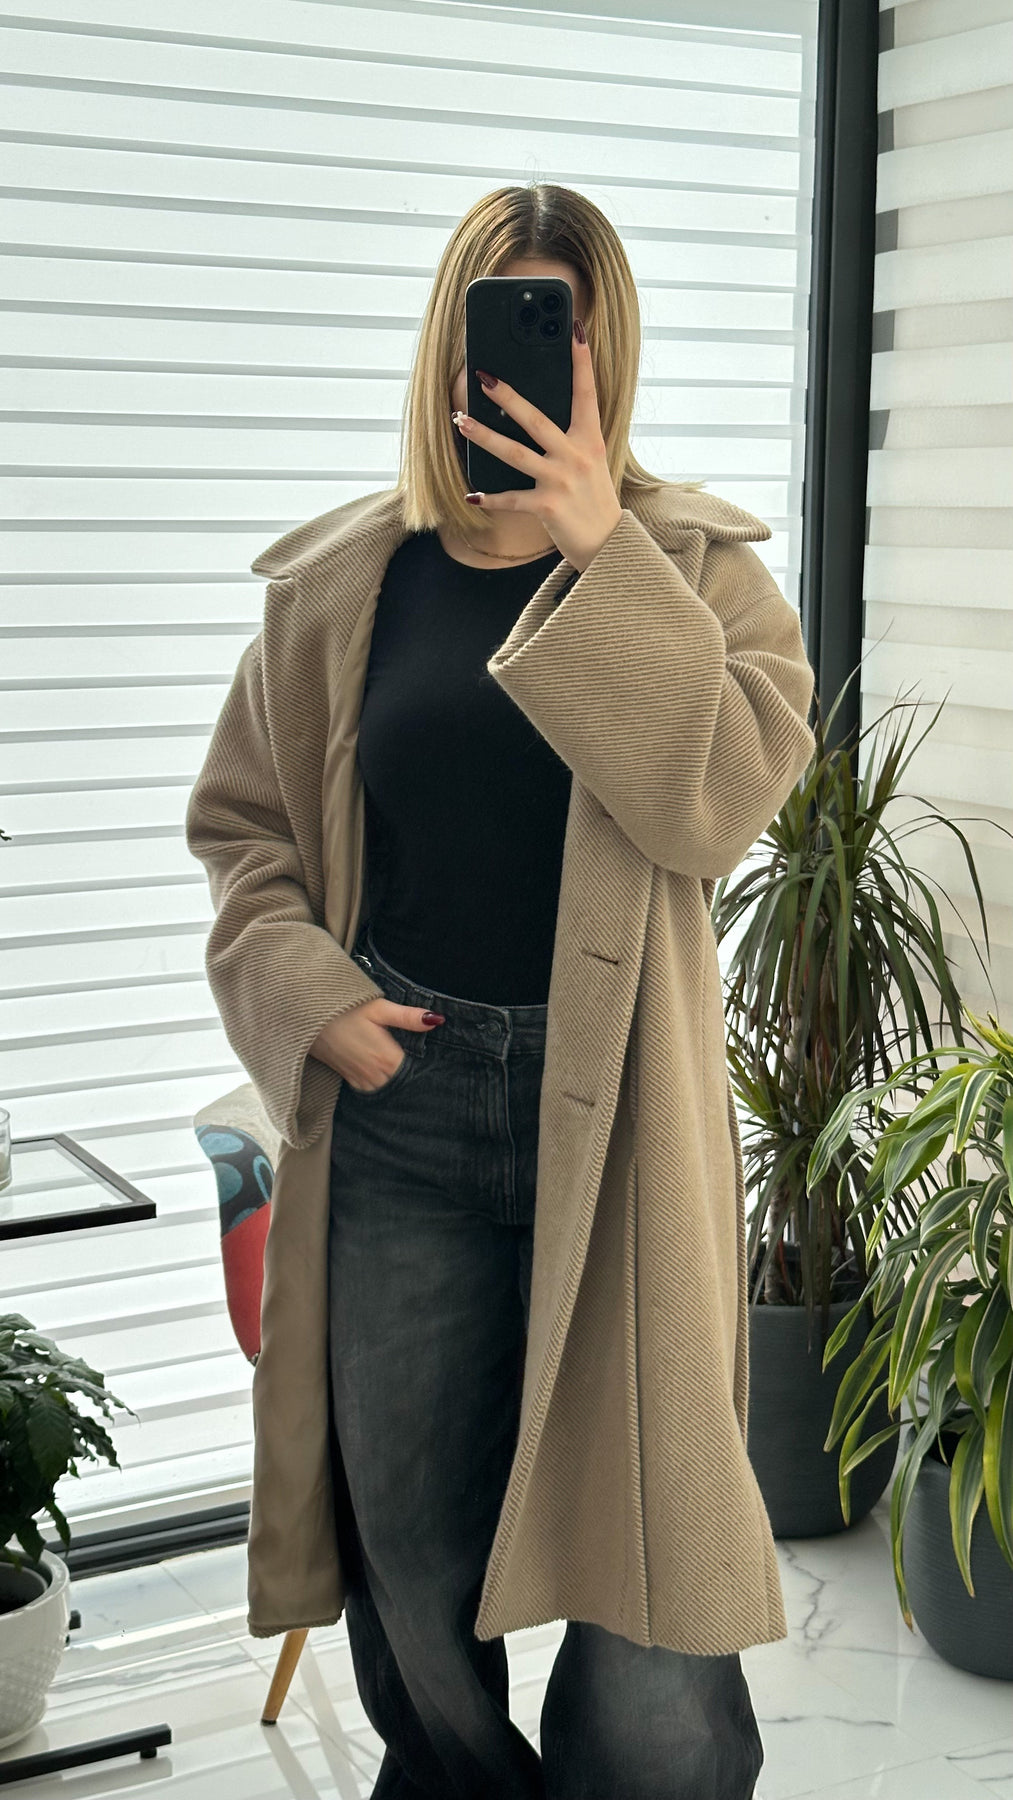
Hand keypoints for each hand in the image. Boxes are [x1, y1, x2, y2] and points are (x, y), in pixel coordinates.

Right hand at [309, 998, 441, 1092]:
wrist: (307, 1016)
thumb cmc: (344, 1009)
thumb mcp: (379, 1008)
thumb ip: (407, 1017)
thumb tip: (437, 1020)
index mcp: (386, 1058)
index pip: (414, 1076)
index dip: (426, 1074)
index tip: (437, 1069)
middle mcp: (374, 1075)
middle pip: (401, 1086)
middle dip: (412, 1081)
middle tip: (427, 1076)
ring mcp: (359, 1079)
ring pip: (386, 1090)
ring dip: (395, 1084)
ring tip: (406, 1075)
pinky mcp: (348, 1078)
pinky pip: (370, 1090)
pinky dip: (379, 1086)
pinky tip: (384, 1074)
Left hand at [451, 321, 623, 572]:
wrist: (609, 545)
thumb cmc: (594, 499)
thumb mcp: (592, 461)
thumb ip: (570, 438)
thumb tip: (534, 414)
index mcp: (590, 439)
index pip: (587, 392)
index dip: (582, 359)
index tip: (574, 327)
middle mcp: (576, 456)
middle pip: (536, 419)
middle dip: (507, 396)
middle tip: (483, 377)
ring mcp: (560, 481)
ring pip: (514, 453)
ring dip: (483, 436)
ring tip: (461, 421)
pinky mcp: (547, 507)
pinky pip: (511, 499)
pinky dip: (490, 498)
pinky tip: (472, 494)